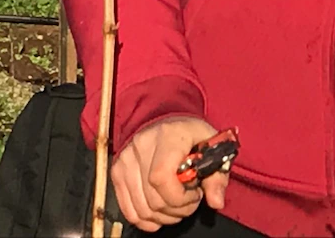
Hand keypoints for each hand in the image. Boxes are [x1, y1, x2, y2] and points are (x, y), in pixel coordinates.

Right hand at [111, 117, 228, 231]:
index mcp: (167, 136)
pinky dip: (146, 219)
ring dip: (163, 217)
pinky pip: (129, 211)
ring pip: (142, 209)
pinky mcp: (117, 171)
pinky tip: (160, 212)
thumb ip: (217, 173)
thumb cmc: (190, 132)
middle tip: (189, 201)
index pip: (161, 178)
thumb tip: (216, 202)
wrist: (162, 115)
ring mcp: (125, 159)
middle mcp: (141, 146)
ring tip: (176, 204)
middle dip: (177, 210)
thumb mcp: (211, 144)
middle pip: (153, 199)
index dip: (179, 198)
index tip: (195, 194)